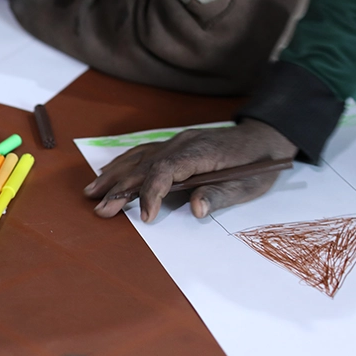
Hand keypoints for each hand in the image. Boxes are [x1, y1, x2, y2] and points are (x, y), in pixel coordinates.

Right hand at [85, 120, 297, 221]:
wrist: (264, 137)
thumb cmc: (258, 164)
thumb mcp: (247, 185)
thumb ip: (219, 195)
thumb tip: (197, 209)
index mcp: (199, 152)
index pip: (165, 171)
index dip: (152, 194)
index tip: (146, 217)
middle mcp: (181, 144)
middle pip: (143, 166)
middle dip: (120, 189)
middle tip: (102, 210)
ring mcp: (175, 142)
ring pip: (137, 158)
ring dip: (113, 175)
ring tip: (92, 192)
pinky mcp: (173, 145)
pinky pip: (141, 153)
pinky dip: (122, 164)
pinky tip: (107, 172)